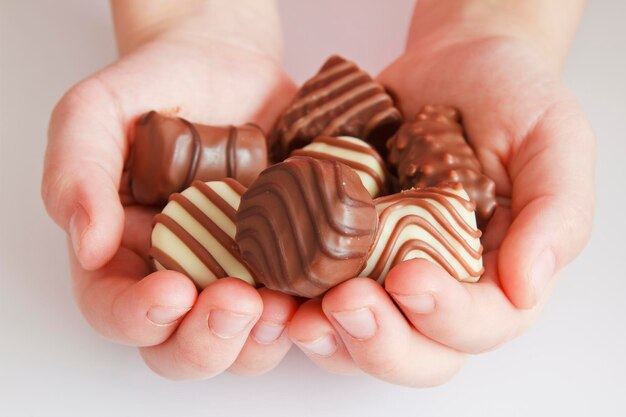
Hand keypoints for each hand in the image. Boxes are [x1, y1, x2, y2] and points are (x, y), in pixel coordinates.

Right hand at [42, 18, 298, 378]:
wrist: (228, 67)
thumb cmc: (158, 86)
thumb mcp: (97, 111)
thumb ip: (78, 171)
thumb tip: (89, 245)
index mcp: (124, 253)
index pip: (115, 310)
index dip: (138, 317)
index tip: (171, 292)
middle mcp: (181, 276)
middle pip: (184, 347)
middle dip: (208, 340)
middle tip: (238, 302)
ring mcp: (239, 273)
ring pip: (245, 343)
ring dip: (263, 339)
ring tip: (282, 306)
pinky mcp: (288, 259)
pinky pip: (300, 303)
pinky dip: (311, 308)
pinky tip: (325, 287)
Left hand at [288, 27, 594, 385]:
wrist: (451, 65)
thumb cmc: (509, 98)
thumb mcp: (552, 140)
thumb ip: (556, 212)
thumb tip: (529, 287)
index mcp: (500, 275)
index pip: (482, 324)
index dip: (446, 316)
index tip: (408, 277)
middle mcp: (442, 288)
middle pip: (419, 353)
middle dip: (381, 341)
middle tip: (346, 303)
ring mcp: (386, 274)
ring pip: (361, 340)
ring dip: (331, 338)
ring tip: (301, 314)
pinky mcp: (343, 252)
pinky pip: (317, 296)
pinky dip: (296, 304)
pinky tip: (277, 293)